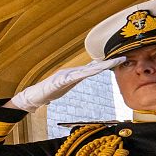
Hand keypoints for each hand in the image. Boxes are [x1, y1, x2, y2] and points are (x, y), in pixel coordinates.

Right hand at [8, 58, 124, 112]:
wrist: (33, 96)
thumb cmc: (48, 91)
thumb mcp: (65, 85)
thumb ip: (74, 80)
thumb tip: (82, 76)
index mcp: (74, 74)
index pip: (93, 68)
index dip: (106, 64)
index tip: (119, 60)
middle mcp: (71, 72)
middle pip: (92, 67)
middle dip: (107, 63)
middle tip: (121, 58)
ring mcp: (65, 76)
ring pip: (85, 71)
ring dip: (98, 67)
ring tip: (110, 64)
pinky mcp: (59, 81)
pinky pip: (73, 77)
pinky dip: (82, 74)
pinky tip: (90, 72)